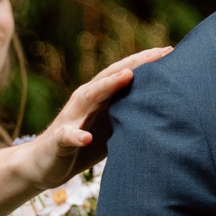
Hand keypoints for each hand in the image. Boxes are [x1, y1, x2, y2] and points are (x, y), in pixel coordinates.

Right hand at [23, 47, 170, 189]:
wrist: (44, 164)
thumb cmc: (82, 144)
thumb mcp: (110, 127)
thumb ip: (128, 114)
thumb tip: (164, 110)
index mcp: (99, 96)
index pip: (124, 74)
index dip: (146, 62)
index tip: (170, 51)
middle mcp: (85, 100)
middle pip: (110, 77)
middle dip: (134, 64)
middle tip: (159, 54)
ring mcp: (71, 118)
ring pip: (88, 97)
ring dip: (107, 86)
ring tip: (128, 76)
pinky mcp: (59, 140)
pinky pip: (67, 136)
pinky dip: (76, 135)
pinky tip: (85, 138)